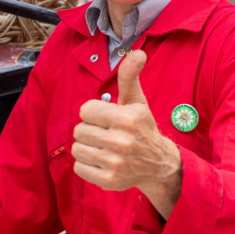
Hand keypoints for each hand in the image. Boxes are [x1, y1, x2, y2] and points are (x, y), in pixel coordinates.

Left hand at [71, 50, 181, 217]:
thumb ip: (130, 76)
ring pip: (76, 148)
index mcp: (126, 119)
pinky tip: (102, 160)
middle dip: (90, 130)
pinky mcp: (108, 181)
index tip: (106, 118)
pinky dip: (86, 164)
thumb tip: (138, 52)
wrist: (157, 164)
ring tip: (104, 147)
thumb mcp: (136, 100)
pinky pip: (78, 167)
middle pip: (79, 130)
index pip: (85, 110)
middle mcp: (121, 142)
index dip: (93, 113)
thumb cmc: (142, 127)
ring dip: (87, 147)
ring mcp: (115, 163)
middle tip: (106, 133)